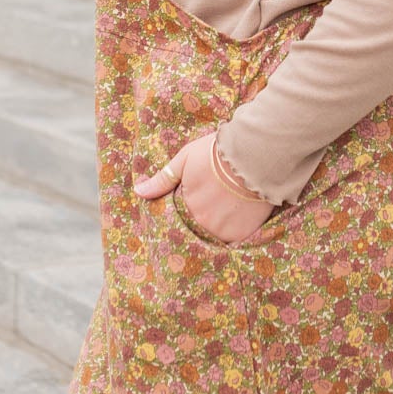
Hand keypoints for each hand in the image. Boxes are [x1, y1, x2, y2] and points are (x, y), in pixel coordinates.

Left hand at [132, 130, 275, 244]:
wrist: (254, 154)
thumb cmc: (217, 152)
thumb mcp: (185, 159)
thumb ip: (163, 180)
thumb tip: (138, 192)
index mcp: (186, 205)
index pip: (179, 218)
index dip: (186, 210)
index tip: (196, 203)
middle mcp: (202, 222)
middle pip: (197, 228)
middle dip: (202, 220)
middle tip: (214, 206)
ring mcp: (222, 230)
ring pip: (214, 236)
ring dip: (217, 227)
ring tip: (226, 212)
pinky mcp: (242, 234)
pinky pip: (233, 241)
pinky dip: (233, 232)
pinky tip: (238, 219)